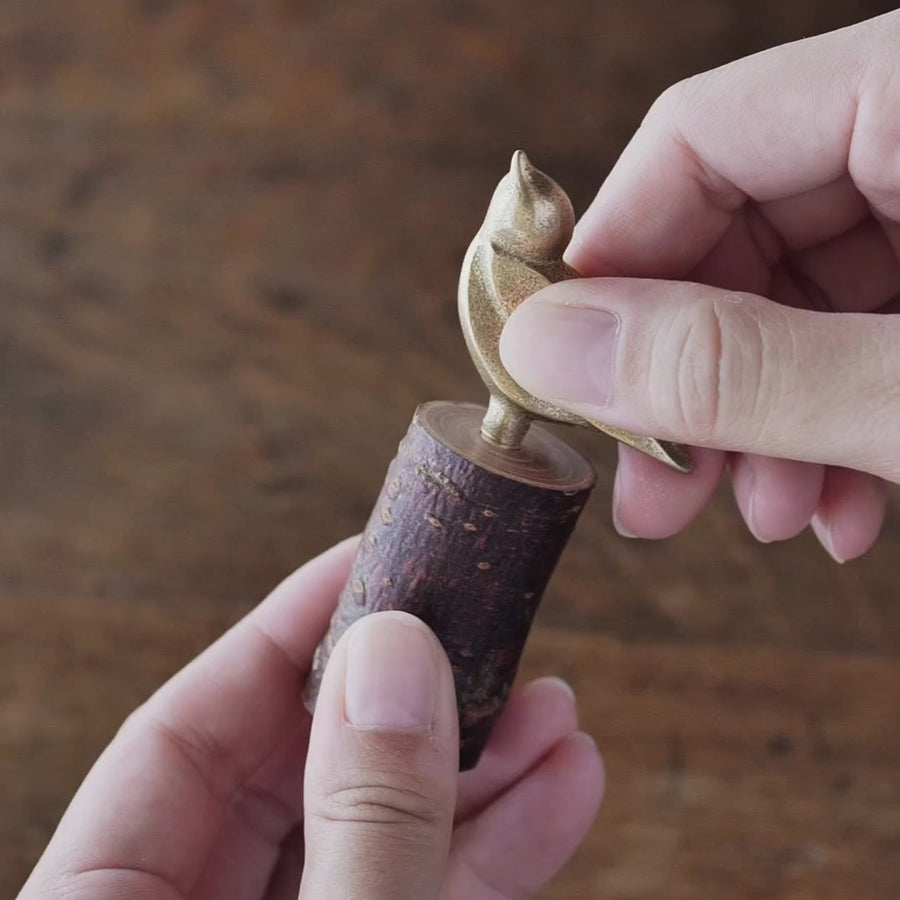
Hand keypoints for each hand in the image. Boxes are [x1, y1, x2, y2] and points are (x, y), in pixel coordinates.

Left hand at [17, 538, 602, 899]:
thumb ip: (359, 819)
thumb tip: (393, 652)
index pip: (188, 729)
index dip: (288, 632)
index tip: (375, 557)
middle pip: (303, 768)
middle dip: (413, 696)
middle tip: (490, 623)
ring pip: (381, 834)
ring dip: (480, 770)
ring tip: (556, 707)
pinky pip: (425, 898)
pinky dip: (497, 850)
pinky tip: (562, 787)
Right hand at [500, 11, 899, 561]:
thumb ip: (735, 367)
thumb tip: (548, 348)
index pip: (697, 138)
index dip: (608, 263)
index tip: (561, 375)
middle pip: (737, 230)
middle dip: (691, 382)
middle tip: (658, 489)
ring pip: (795, 299)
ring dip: (758, 424)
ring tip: (769, 517)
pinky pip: (862, 329)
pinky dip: (831, 423)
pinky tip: (835, 505)